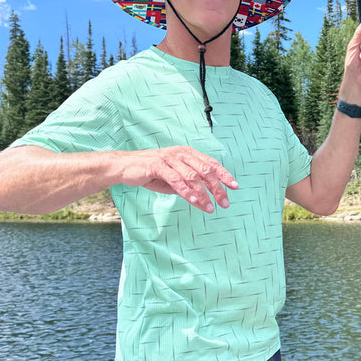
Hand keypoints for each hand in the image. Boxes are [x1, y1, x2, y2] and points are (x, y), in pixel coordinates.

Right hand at [119, 146, 237, 212]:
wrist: (125, 167)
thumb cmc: (152, 173)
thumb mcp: (174, 180)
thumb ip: (190, 187)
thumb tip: (206, 201)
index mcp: (188, 153)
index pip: (211, 163)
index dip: (224, 175)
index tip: (235, 187)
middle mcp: (181, 153)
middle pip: (206, 170)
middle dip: (218, 188)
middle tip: (225, 203)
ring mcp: (169, 158)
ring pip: (192, 176)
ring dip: (204, 193)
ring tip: (210, 207)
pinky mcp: (157, 165)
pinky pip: (176, 179)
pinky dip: (186, 191)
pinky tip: (194, 201)